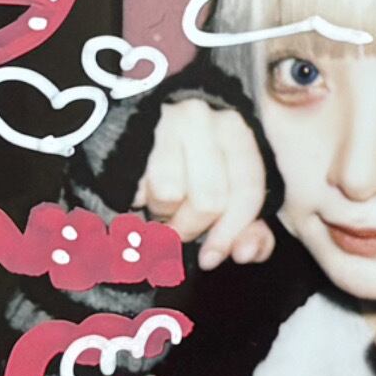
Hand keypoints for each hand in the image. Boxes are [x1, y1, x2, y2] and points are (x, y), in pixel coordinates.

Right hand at [136, 96, 271, 267]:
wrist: (128, 130)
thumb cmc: (185, 168)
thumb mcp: (224, 194)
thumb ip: (248, 229)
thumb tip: (245, 252)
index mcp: (239, 132)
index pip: (247, 190)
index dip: (230, 232)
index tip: (210, 258)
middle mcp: (207, 118)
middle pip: (208, 200)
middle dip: (189, 227)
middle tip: (175, 227)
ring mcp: (168, 117)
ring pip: (169, 194)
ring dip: (160, 212)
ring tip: (158, 201)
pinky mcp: (133, 126)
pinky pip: (135, 187)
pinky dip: (135, 199)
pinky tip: (139, 188)